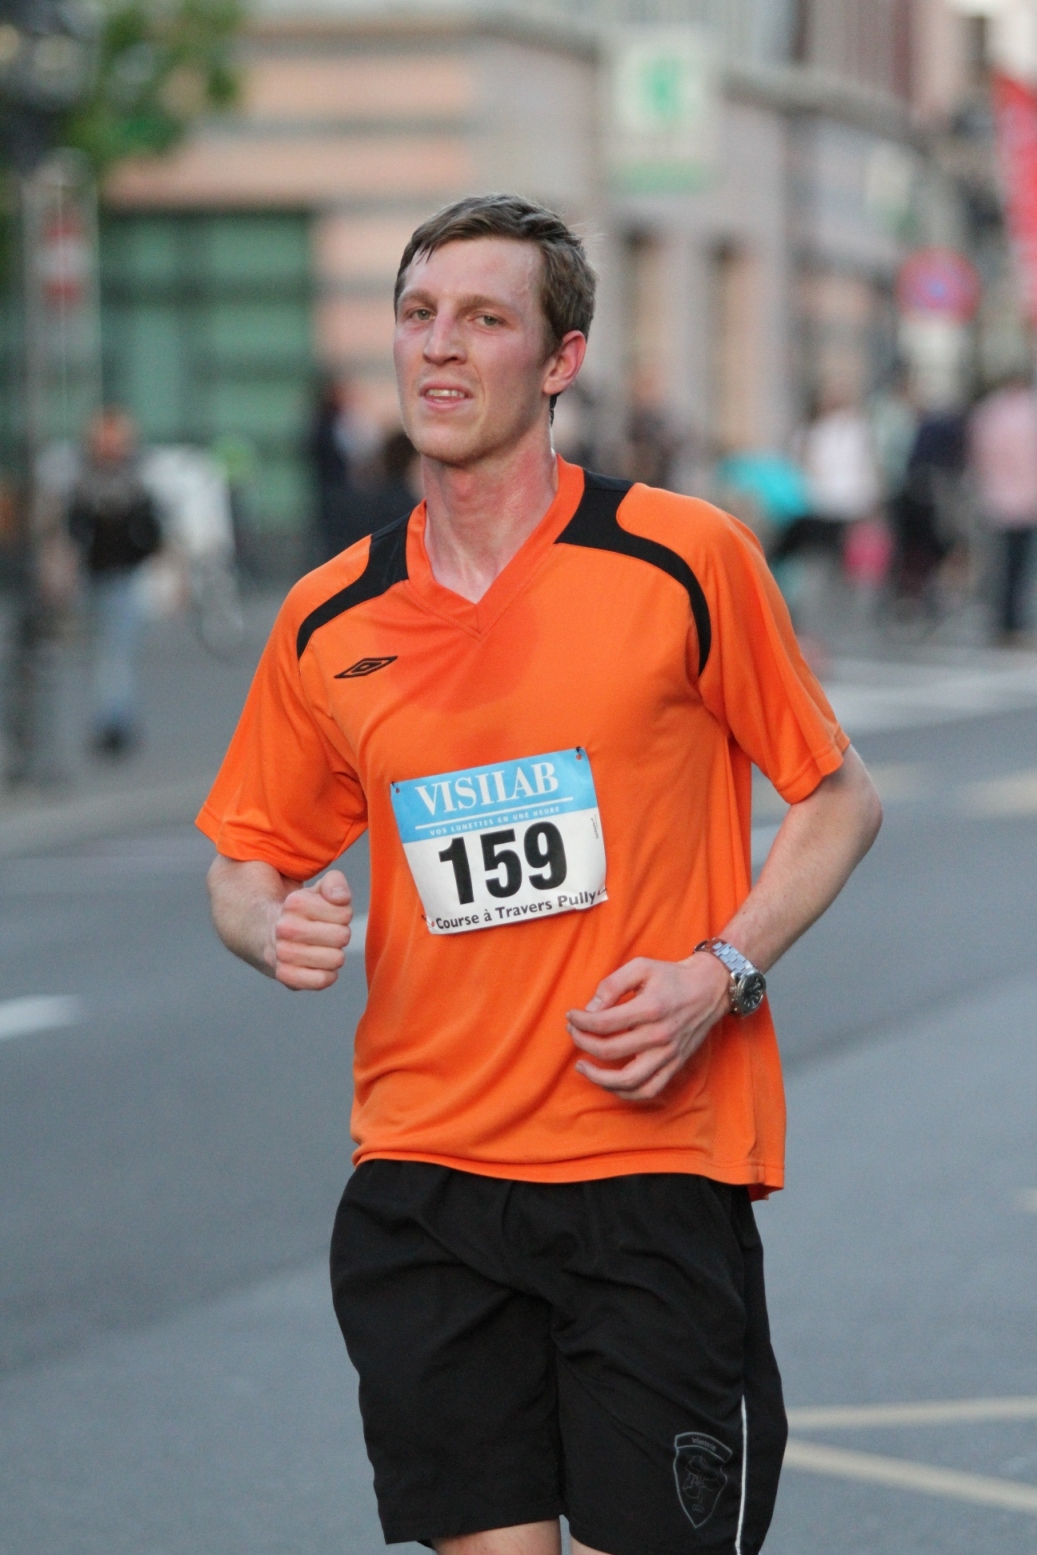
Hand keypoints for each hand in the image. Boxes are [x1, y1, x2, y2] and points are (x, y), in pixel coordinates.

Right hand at [270, 870, 351, 989]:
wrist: (263, 933)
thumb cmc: (300, 912)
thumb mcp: (317, 889)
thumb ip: (335, 883)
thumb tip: (341, 898)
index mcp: (295, 903)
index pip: (345, 914)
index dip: (342, 914)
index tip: (328, 915)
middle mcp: (285, 928)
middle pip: (342, 936)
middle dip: (339, 934)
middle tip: (324, 933)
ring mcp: (283, 954)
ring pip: (336, 959)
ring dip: (334, 954)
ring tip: (320, 948)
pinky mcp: (285, 976)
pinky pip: (322, 980)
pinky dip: (327, 974)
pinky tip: (318, 965)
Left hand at [566, 953, 731, 1100]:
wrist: (710, 989)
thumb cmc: (671, 976)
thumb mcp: (641, 967)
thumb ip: (612, 984)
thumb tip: (589, 1009)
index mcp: (649, 1008)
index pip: (602, 1023)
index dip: (580, 1021)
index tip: (571, 1016)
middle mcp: (659, 1036)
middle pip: (609, 1051)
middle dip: (582, 1042)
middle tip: (573, 1032)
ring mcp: (668, 1055)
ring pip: (627, 1081)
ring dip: (597, 1078)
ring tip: (581, 1065)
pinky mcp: (675, 1065)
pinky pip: (648, 1090)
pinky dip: (625, 1093)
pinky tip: (608, 1083)